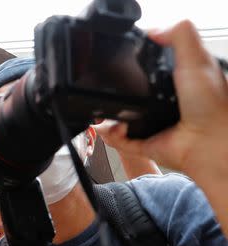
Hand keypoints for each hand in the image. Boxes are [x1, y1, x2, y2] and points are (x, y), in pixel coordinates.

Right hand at [93, 20, 227, 177]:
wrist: (209, 141)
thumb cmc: (213, 105)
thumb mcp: (197, 58)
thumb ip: (179, 35)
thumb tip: (154, 30)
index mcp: (178, 82)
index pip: (150, 70)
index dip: (135, 65)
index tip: (120, 61)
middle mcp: (166, 103)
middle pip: (131, 94)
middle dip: (115, 92)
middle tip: (106, 88)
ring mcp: (154, 124)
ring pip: (121, 119)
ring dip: (108, 116)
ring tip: (104, 110)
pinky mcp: (146, 143)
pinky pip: (120, 141)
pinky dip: (111, 135)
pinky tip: (111, 127)